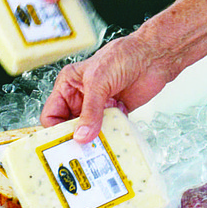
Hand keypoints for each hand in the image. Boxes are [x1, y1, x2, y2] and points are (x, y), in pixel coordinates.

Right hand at [41, 29, 169, 140]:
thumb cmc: (124, 55)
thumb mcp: (98, 81)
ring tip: (99, 145)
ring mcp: (99, 106)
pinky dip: (112, 134)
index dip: (55, 129)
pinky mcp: (116, 112)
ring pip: (90, 131)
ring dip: (95, 137)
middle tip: (80, 151)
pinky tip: (116, 133)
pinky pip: (109, 130)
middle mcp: (82, 97)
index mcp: (69, 85)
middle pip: (70, 126)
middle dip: (75, 138)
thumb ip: (90, 110)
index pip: (52, 114)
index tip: (62, 143)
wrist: (153, 57)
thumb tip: (81, 135)